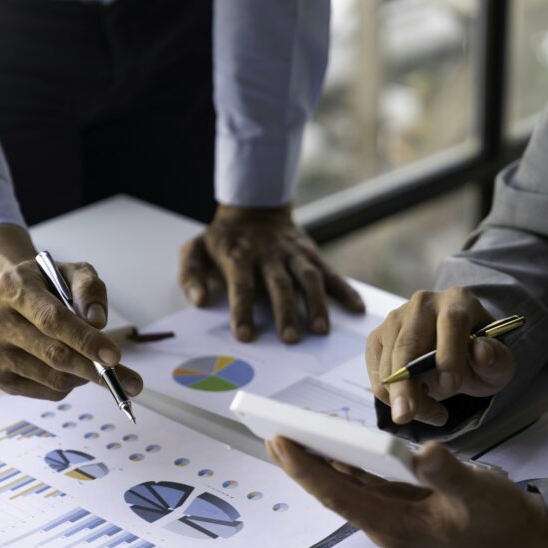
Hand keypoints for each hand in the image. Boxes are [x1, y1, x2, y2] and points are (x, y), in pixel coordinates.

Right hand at [0, 224, 142, 400]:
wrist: (6, 296)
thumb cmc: (46, 285)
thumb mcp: (72, 272)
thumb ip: (89, 289)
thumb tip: (98, 321)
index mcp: (14, 289)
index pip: (52, 320)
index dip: (86, 341)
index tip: (114, 357)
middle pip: (54, 355)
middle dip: (95, 369)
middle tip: (130, 382)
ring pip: (54, 379)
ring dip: (84, 375)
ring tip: (90, 359)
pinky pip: (47, 393)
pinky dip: (70, 384)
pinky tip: (69, 366)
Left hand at [178, 204, 365, 342]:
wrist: (254, 206)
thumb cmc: (223, 238)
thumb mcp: (195, 249)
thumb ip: (190, 274)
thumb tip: (200, 300)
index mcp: (239, 256)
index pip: (242, 285)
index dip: (243, 310)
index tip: (246, 336)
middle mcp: (269, 254)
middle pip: (279, 285)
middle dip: (285, 312)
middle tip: (290, 340)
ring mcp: (294, 254)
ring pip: (308, 278)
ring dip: (316, 304)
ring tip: (321, 330)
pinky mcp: (311, 255)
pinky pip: (331, 273)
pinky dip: (345, 290)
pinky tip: (357, 308)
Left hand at [269, 435, 547, 547]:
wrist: (520, 534)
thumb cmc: (499, 517)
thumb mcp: (477, 492)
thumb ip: (449, 473)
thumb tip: (421, 452)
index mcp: (394, 524)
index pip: (338, 493)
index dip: (306, 469)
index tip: (279, 442)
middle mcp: (385, 519)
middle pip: (332, 488)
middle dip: (300, 462)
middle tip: (268, 432)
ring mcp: (391, 510)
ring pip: (345, 482)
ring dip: (318, 459)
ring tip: (289, 432)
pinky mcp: (401, 498)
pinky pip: (364, 478)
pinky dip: (345, 459)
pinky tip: (332, 441)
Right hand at [367, 286, 515, 425]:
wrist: (456, 353)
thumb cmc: (479, 356)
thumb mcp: (499, 362)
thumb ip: (497, 358)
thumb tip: (480, 351)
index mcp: (458, 301)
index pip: (451, 322)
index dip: (449, 354)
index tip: (449, 386)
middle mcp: (423, 303)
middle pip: (408, 344)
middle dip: (406, 384)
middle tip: (407, 416)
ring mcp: (396, 319)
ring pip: (389, 363)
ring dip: (405, 397)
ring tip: (434, 413)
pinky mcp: (378, 338)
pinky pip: (377, 372)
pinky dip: (391, 396)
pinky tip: (416, 402)